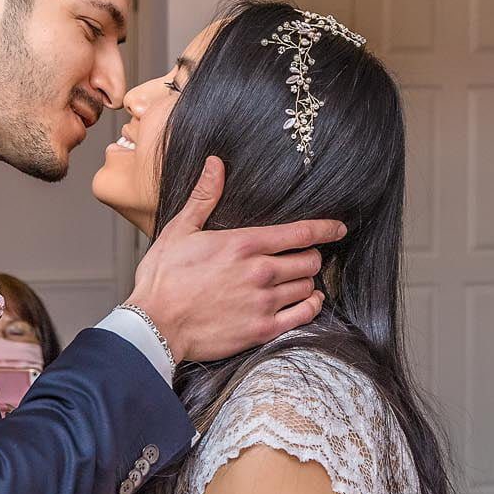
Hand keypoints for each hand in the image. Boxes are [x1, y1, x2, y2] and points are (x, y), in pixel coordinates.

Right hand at [125, 157, 344, 363]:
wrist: (155, 326)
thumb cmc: (163, 279)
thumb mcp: (180, 231)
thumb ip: (204, 197)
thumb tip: (215, 164)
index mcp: (244, 244)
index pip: (300, 233)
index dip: (325, 229)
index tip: (338, 228)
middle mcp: (260, 272)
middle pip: (309, 260)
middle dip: (310, 257)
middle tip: (303, 259)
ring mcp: (264, 302)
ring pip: (308, 287)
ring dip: (307, 282)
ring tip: (297, 281)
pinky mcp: (262, 329)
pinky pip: (304, 315)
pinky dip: (311, 306)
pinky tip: (308, 302)